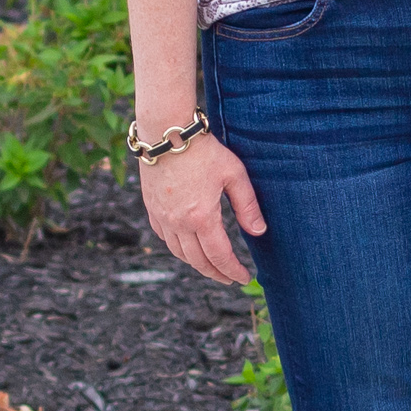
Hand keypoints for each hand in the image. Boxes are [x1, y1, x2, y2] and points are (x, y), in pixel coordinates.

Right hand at [137, 131, 265, 283]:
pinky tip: (188, 246)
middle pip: (198, 261)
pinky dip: (178, 248)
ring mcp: (161, 217)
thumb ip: (247, 206)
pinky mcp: (151, 208)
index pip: (219, 256)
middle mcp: (178, 223)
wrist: (166, 132)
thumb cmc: (204, 150)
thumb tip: (259, 232)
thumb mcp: (234, 175)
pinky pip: (165, 238)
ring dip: (197, 264)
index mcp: (201, 217)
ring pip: (179, 253)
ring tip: (211, 266)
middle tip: (230, 278)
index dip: (233, 271)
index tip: (245, 278)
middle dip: (216, 273)